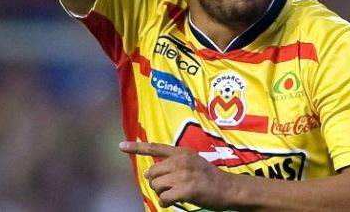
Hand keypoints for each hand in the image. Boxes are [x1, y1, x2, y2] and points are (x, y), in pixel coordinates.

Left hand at [120, 141, 236, 209]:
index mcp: (181, 152)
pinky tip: (176, 201)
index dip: (136, 147)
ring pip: (156, 185)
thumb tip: (152, 172)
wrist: (228, 188)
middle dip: (155, 182)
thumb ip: (174, 162)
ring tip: (175, 193)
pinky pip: (164, 198)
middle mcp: (180, 160)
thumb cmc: (209, 177)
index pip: (155, 147)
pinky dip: (166, 203)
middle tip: (168, 187)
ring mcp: (183, 175)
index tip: (121, 146)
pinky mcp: (186, 189)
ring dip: (162, 193)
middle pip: (152, 172)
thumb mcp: (192, 161)